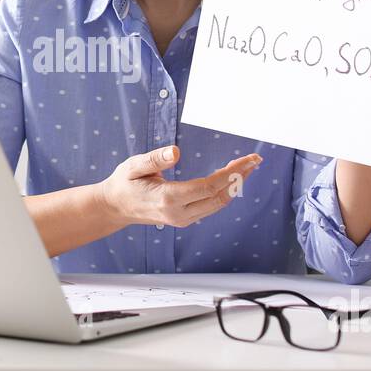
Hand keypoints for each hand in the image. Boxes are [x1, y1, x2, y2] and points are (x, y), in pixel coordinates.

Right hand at [95, 145, 261, 228]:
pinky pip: (211, 207)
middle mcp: (179, 213)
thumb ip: (155, 159)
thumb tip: (176, 151)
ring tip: (246, 167)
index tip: (247, 159)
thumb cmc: (124, 183)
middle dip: (239, 178)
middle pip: (220, 198)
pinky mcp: (185, 219)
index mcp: (168, 198)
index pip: (209, 187)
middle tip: (255, 160)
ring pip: (218, 204)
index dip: (231, 173)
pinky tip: (229, 178)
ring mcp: (183, 219)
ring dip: (234, 186)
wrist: (115, 207)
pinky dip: (224, 192)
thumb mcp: (134, 166)